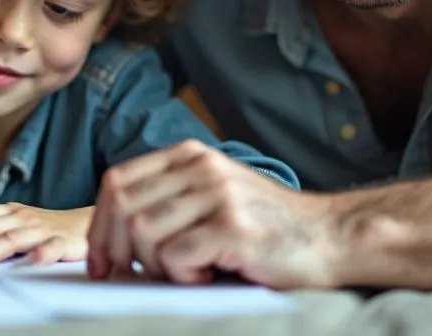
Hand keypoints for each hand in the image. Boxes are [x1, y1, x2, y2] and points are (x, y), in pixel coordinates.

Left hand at [0, 203, 90, 266]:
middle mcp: (24, 218)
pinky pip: (52, 247)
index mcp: (12, 212)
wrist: (87, 224)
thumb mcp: (19, 224)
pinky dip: (42, 253)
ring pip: (12, 239)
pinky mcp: (64, 243)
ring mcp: (43, 230)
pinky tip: (34, 260)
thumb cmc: (48, 228)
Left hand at [87, 139, 339, 288]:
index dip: (99, 225)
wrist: (332, 237)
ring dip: (156, 266)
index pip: (117, 182)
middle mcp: (200, 167)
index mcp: (189, 155)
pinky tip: (209, 275)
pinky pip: (175, 257)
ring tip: (188, 272)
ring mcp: (217, 194)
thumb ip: (167, 202)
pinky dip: (182, 276)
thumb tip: (108, 238)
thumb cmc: (267, 227)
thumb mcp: (212, 196)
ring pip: (143, 233)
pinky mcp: (232, 227)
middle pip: (122, 207)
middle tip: (129, 277)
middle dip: (115, 251)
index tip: (99, 261)